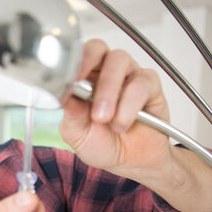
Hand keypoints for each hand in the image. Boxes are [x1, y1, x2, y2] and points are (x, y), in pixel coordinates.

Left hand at [61, 39, 171, 178]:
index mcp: (83, 80)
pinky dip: (129, 105)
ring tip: (103, 119)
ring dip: (108, 91)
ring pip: (119, 61)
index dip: (70, 63)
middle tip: (85, 94)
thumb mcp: (78, 134)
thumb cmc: (103, 144)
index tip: (66, 79)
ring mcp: (128, 76)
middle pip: (98, 48)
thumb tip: (62, 93)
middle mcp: (105, 72)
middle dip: (88, 66)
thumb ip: (71, 113)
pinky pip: (141, 83)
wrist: (132, 163)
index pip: (75, 56)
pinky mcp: (150, 86)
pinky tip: (122, 124)